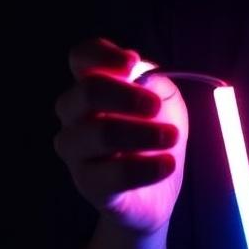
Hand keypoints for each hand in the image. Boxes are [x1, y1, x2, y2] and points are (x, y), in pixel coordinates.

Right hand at [53, 37, 189, 235]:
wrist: (155, 193)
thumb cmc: (155, 138)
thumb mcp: (167, 104)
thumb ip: (156, 85)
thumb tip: (144, 77)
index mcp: (94, 87)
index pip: (82, 57)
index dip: (103, 55)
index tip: (132, 63)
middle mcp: (76, 117)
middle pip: (87, 91)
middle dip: (127, 94)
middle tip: (156, 106)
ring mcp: (78, 152)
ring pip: (99, 133)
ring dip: (142, 132)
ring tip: (172, 137)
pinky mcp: (90, 186)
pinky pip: (110, 175)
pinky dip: (146, 168)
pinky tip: (167, 164)